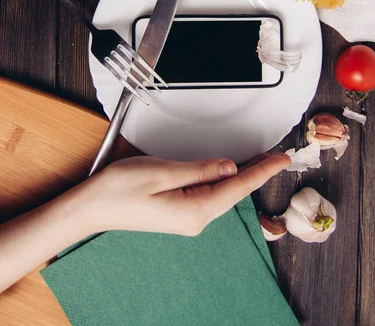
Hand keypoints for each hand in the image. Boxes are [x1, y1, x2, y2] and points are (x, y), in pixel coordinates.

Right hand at [0, 152, 288, 297]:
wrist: (93, 207)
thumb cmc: (120, 190)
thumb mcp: (163, 172)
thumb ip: (200, 169)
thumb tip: (229, 167)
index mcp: (194, 210)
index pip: (238, 188)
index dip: (263, 171)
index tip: (282, 160)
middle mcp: (195, 219)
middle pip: (235, 192)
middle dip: (257, 172)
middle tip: (277, 156)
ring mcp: (188, 218)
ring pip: (224, 193)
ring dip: (242, 176)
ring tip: (261, 161)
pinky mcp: (181, 212)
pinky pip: (211, 195)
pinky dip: (226, 181)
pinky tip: (231, 172)